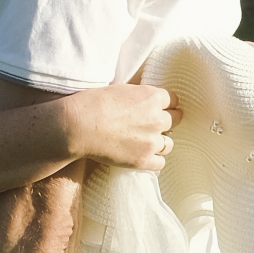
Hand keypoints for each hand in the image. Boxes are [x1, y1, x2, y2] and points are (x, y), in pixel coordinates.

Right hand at [67, 79, 181, 173]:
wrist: (78, 126)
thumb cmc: (92, 103)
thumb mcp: (120, 89)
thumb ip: (139, 96)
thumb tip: (144, 101)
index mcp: (152, 96)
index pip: (174, 100)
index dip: (166, 104)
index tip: (159, 107)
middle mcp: (158, 118)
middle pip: (176, 120)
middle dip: (165, 121)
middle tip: (150, 125)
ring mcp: (152, 141)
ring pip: (169, 144)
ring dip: (159, 142)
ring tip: (144, 142)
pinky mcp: (143, 160)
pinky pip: (160, 163)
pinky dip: (153, 160)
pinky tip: (142, 156)